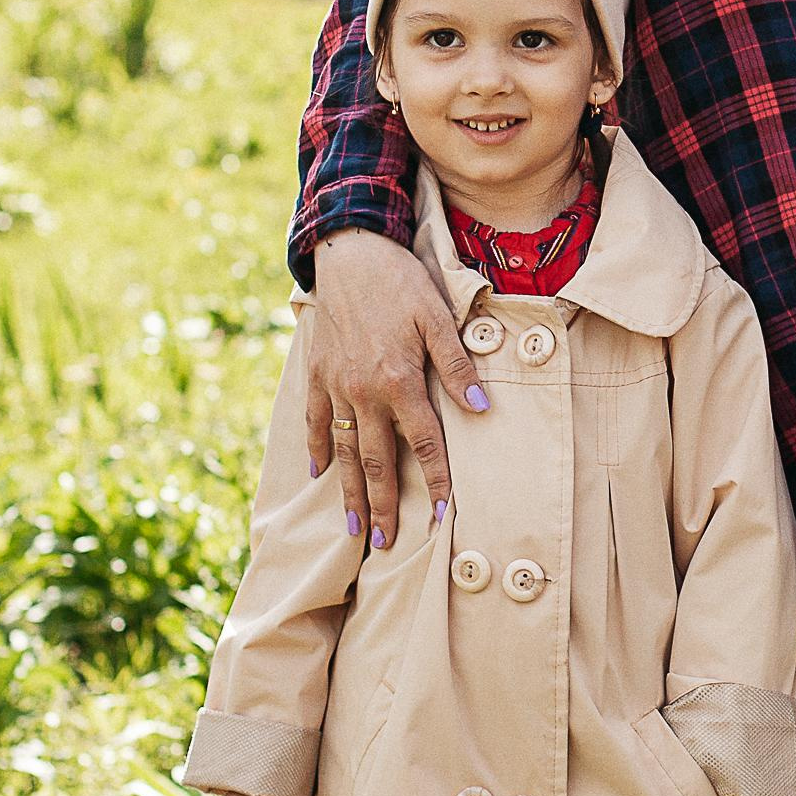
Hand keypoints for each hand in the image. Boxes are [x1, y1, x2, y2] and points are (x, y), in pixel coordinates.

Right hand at [308, 229, 487, 548]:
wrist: (347, 252)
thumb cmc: (400, 282)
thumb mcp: (438, 317)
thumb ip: (456, 365)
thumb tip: (481, 409)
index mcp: (399, 381)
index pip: (424, 443)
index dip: (437, 480)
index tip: (446, 515)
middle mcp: (363, 392)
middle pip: (377, 460)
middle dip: (384, 505)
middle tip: (387, 543)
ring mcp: (335, 386)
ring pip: (344, 450)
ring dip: (350, 491)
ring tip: (355, 527)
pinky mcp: (316, 374)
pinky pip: (315, 421)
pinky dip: (317, 448)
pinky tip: (321, 473)